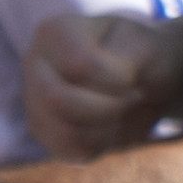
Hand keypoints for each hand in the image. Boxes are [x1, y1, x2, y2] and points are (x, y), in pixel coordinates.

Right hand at [22, 8, 182, 158]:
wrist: (146, 75)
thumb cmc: (144, 55)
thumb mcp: (148, 47)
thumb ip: (130, 61)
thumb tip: (116, 84)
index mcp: (55, 31)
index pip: (77, 64)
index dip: (116, 78)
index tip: (135, 76)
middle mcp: (34, 64)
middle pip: (57, 100)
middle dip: (110, 106)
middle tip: (137, 97)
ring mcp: (34, 100)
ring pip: (64, 132)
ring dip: (113, 127)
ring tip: (132, 111)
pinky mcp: (46, 132)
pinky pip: (72, 151)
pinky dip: (107, 143)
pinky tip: (121, 126)